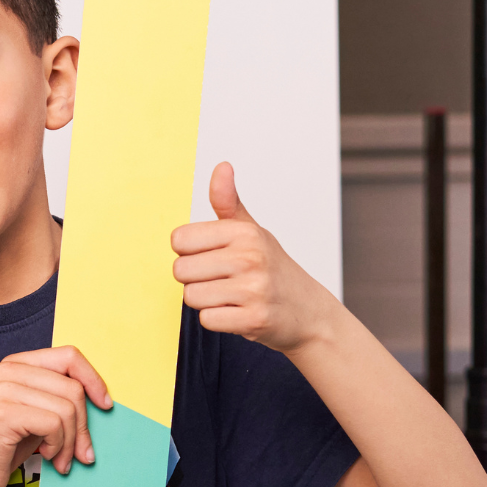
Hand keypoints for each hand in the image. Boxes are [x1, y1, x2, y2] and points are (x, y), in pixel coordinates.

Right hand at [0, 346, 111, 486]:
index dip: (94, 380)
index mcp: (15, 363)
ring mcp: (3, 388)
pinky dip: (59, 446)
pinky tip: (48, 457)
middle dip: (83, 425)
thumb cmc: (4, 448)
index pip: (69, 356)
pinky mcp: (3, 412)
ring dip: (71, 441)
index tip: (105, 406)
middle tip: (81, 452)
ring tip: (61, 459)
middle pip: (72, 387)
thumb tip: (101, 399)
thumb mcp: (36, 414)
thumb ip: (58, 397)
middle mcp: (7, 370)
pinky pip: (54, 424)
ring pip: (67, 408)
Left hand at [171, 162, 342, 355]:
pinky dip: (217, 320)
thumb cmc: (271, 267)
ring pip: (191, 296)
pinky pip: (207, 320)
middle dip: (195, 279)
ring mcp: (254, 289)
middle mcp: (250, 257)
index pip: (179, 239)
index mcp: (244, 232)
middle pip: (180, 270)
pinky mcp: (254, 319)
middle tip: (222, 280)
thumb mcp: (250, 230)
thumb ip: (227, 201)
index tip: (211, 256)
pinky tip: (238, 312)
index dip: (189, 252)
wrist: (307, 310)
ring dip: (206, 301)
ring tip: (231, 296)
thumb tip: (221, 166)